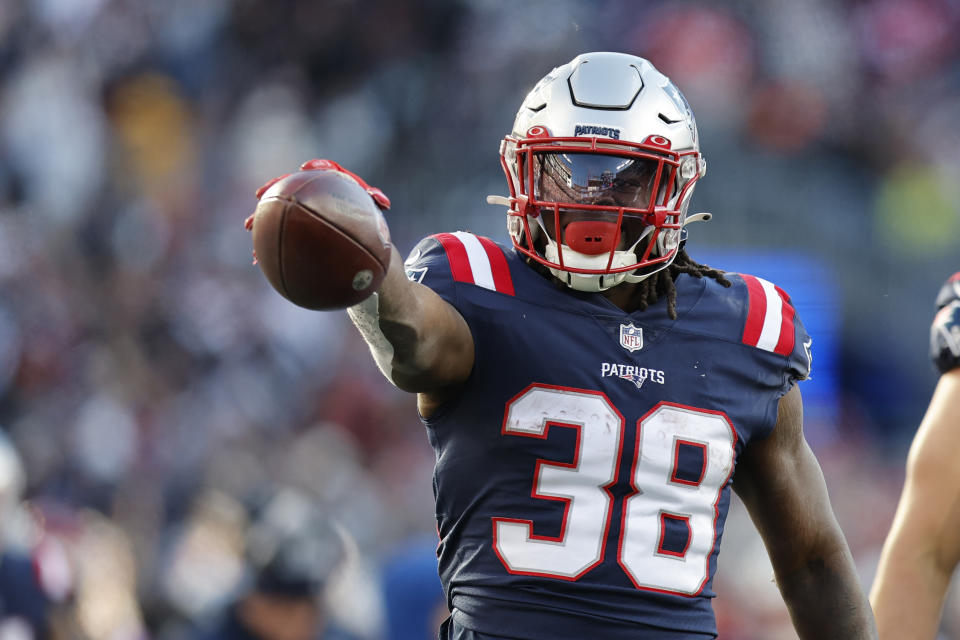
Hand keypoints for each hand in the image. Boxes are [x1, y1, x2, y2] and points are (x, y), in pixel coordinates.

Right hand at [244, 160, 390, 262]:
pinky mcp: (296, 227)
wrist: (358, 239)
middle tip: (261, 194)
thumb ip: (374, 201)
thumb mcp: (370, 213)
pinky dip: (268, 244)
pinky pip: (281, 233)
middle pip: (290, 187)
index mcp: (335, 184)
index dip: (317, 167)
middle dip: (274, 189)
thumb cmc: (367, 222)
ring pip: (279, 210)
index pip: (325, 170)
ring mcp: (302, 209)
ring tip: (248, 225)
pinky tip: (257, 256)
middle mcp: (314, 193)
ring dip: (262, 217)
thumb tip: (384, 202)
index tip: (307, 168)